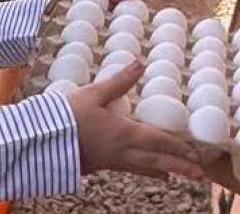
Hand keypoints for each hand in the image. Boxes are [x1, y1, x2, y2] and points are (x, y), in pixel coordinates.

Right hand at [68, 60, 202, 179]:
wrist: (40, 142)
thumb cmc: (67, 117)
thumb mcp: (93, 93)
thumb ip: (119, 81)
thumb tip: (140, 63)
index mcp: (124, 133)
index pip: (158, 141)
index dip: (177, 147)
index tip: (194, 153)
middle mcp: (121, 151)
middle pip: (156, 161)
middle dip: (179, 167)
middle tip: (199, 175)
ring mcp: (111, 161)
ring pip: (143, 168)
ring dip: (163, 171)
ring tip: (176, 176)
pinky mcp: (100, 164)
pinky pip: (129, 169)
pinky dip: (144, 171)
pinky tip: (146, 171)